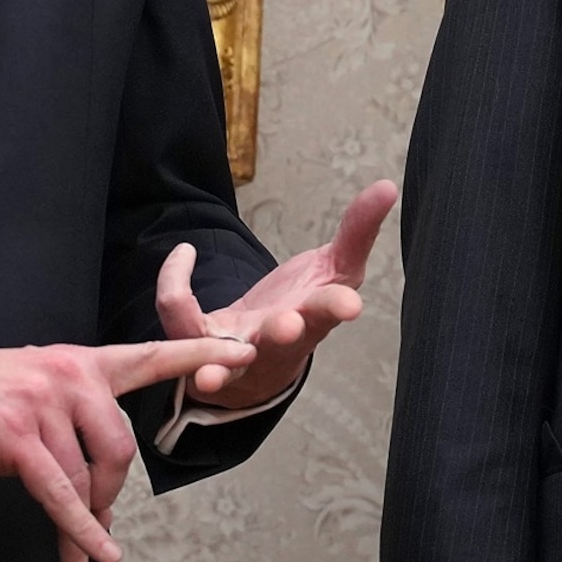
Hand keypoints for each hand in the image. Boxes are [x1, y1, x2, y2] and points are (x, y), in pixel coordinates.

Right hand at [0, 337, 240, 561]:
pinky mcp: (15, 439)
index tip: (245, 352)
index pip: (151, 355)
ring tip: (78, 549)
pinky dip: (78, 530)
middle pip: (121, 446)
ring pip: (88, 475)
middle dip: (112, 492)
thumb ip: (73, 420)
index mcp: (80, 362)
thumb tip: (96, 483)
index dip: (200, 353)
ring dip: (85, 521)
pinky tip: (91, 556)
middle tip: (97, 521)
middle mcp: (69, 377)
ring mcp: (42, 406)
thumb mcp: (32, 389)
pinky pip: (59, 494)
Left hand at [158, 180, 397, 411]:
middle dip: (283, 333)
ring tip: (208, 374)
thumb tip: (388, 186)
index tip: (350, 306)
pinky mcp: (200, 346)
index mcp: (313, 318)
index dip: (336, 306)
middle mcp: (276, 340)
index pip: (327, 311)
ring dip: (216, 362)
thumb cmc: (302, 310)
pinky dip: (174, 283)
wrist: (259, 364)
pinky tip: (185, 252)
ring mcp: (236, 350)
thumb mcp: (335, 270)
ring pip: (224, 360)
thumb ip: (357, 231)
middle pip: (280, 341)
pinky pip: (179, 317)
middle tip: (288, 325)